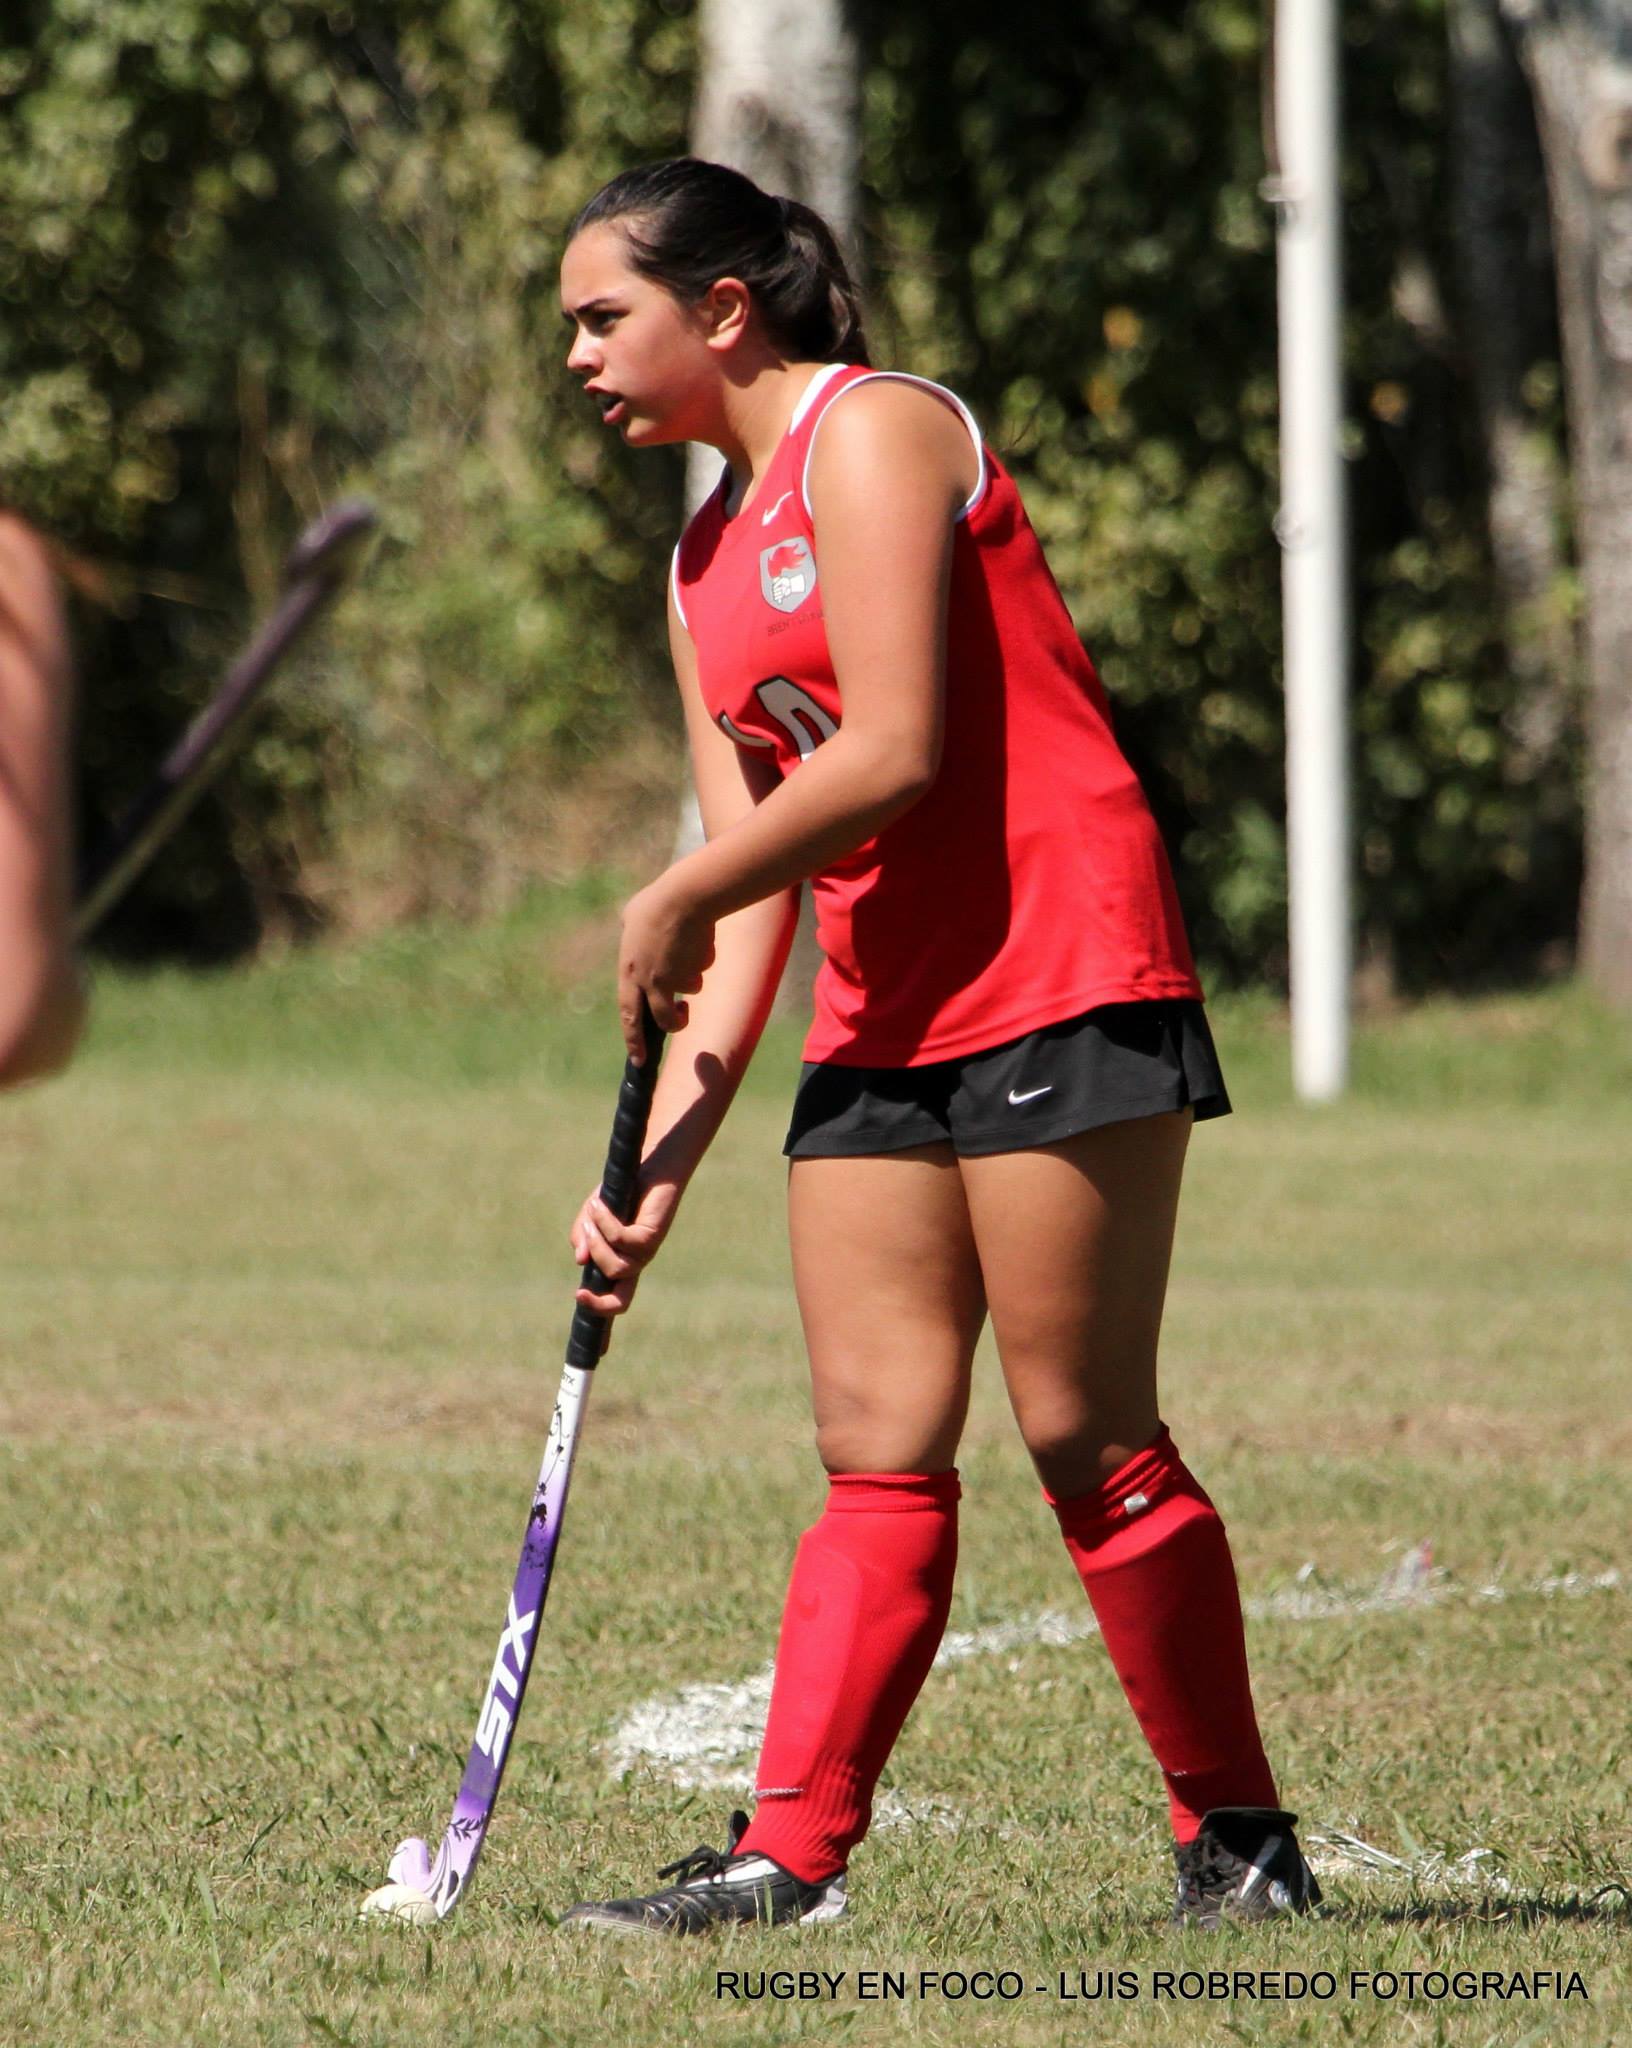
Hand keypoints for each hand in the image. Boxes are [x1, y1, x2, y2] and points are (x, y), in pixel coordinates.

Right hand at [568, 1168, 681, 1317]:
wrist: (651, 1164)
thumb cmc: (621, 1191)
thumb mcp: (592, 1216)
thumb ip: (583, 1237)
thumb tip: (581, 1260)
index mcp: (622, 1261)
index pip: (616, 1298)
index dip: (600, 1309)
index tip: (580, 1301)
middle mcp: (637, 1261)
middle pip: (622, 1300)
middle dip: (600, 1303)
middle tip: (579, 1293)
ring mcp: (646, 1250)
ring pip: (615, 1267)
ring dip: (596, 1242)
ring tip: (593, 1213)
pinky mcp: (652, 1234)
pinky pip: (621, 1239)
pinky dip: (605, 1222)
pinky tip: (600, 1204)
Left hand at [618, 876, 715, 1057]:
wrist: (685, 898)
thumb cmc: (656, 902)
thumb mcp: (632, 917)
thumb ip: (632, 933)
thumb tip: (633, 933)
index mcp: (629, 971)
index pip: (629, 1015)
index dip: (633, 1039)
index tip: (638, 1060)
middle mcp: (650, 982)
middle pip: (663, 1018)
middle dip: (674, 1023)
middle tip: (681, 1019)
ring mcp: (675, 978)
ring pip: (690, 988)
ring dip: (692, 972)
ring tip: (689, 945)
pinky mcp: (697, 970)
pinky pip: (702, 968)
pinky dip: (703, 955)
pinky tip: (698, 935)